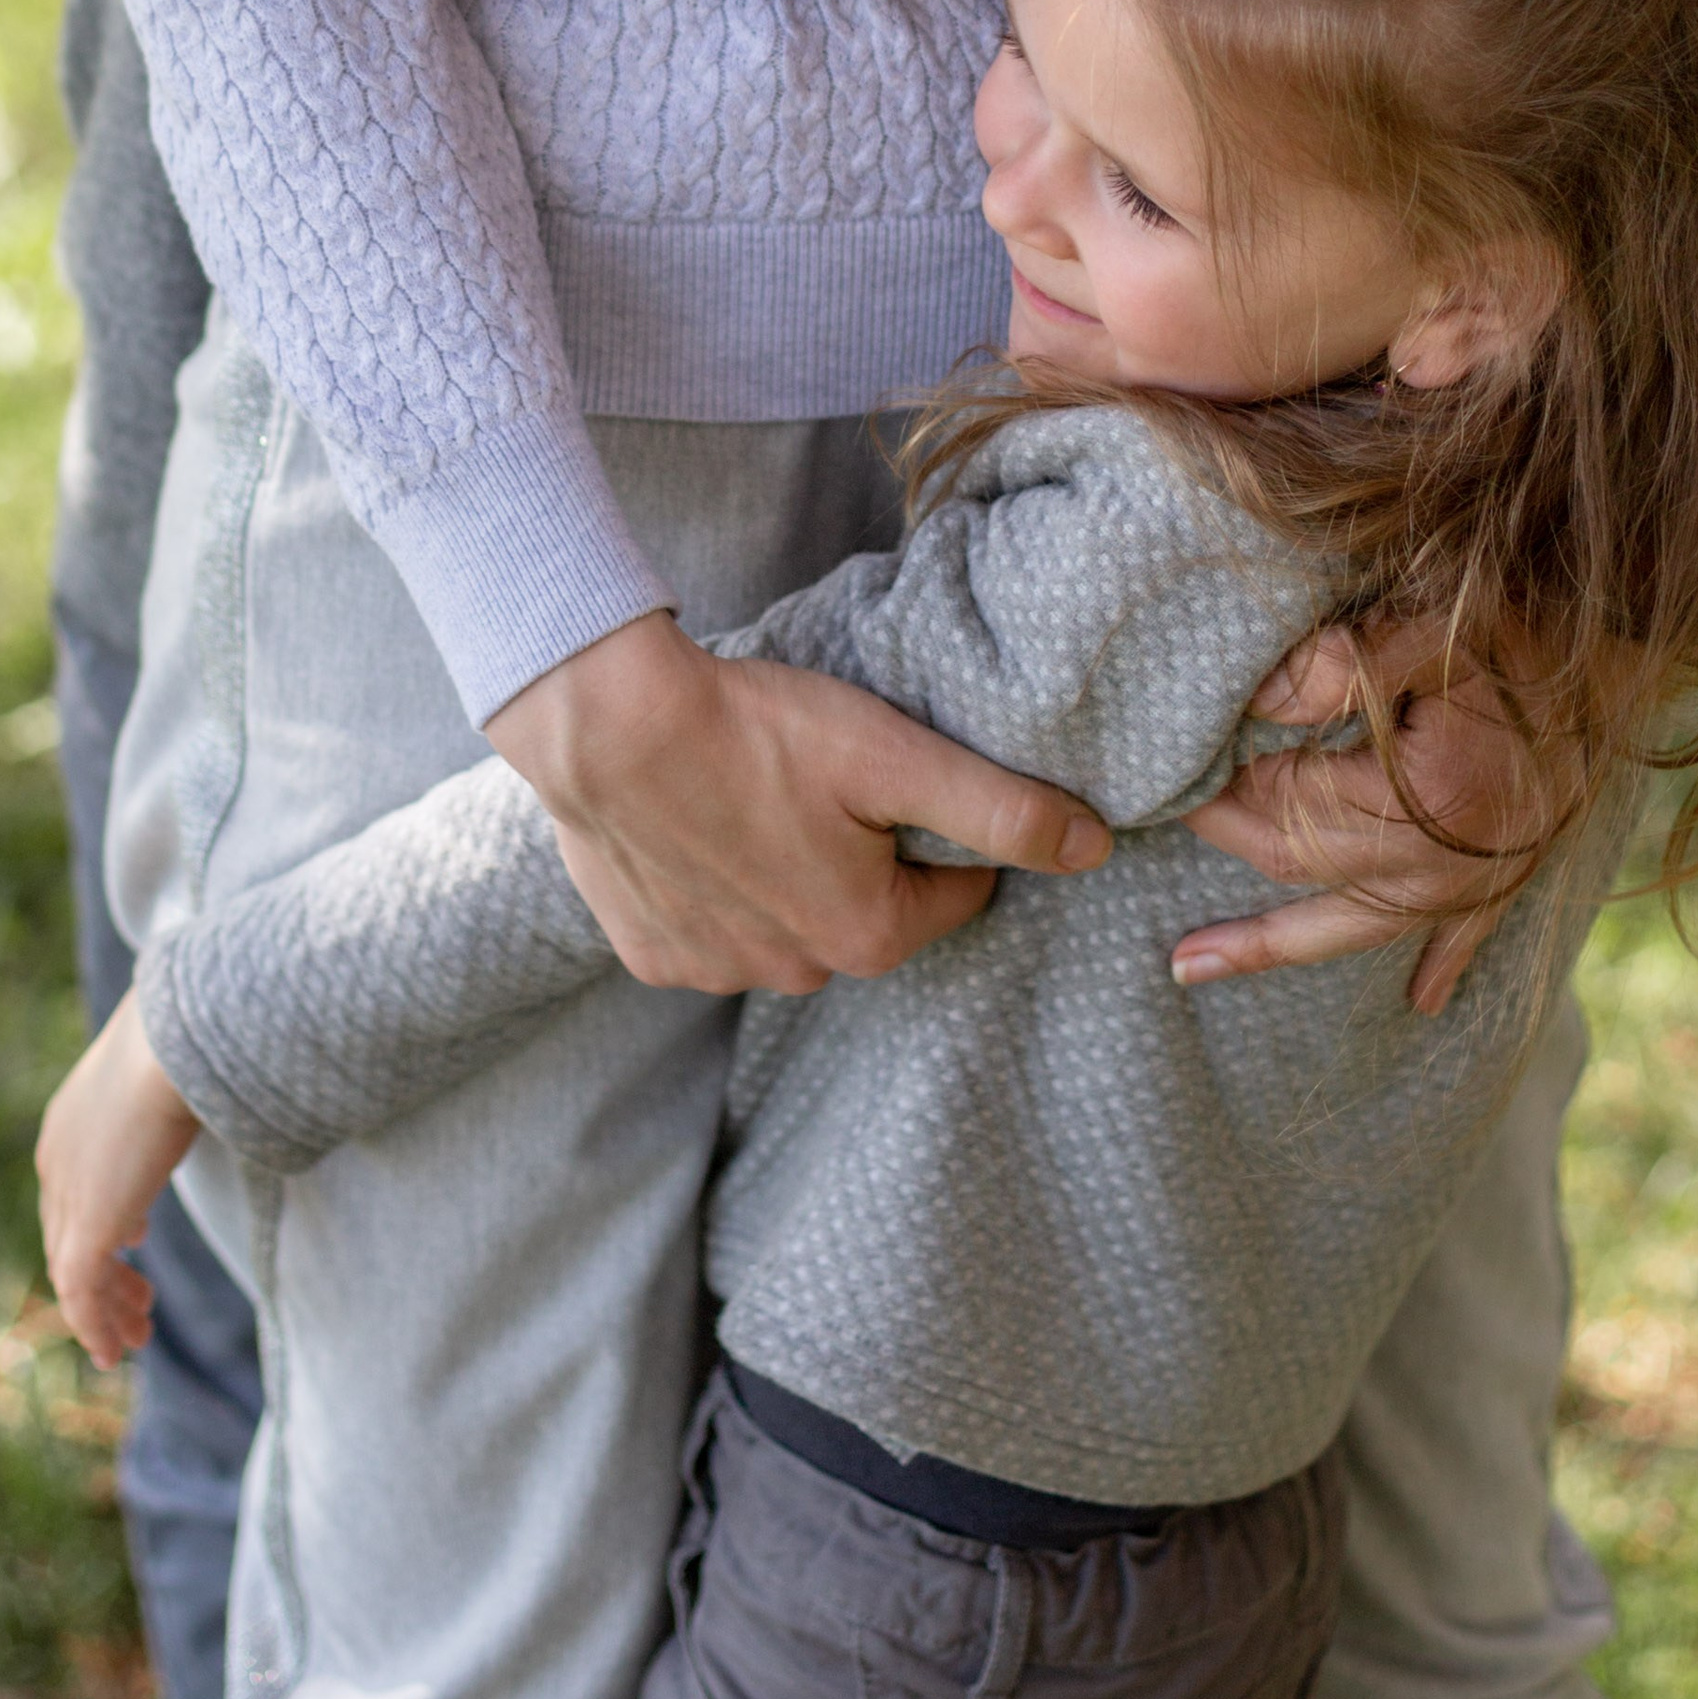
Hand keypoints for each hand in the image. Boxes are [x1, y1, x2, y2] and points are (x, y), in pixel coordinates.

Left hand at [34, 993, 200, 1368]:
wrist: (178, 1040)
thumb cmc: (196, 1037)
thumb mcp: (180, 1070)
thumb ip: (184, 1097)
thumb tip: (231, 1085)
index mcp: (71, 1120)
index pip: (75, 1187)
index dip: (103, 1219)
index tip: (137, 1238)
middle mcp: (57, 1159)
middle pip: (67, 1232)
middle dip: (101, 1272)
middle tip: (137, 1303)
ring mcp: (68, 1194)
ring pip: (73, 1269)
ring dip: (103, 1308)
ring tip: (133, 1338)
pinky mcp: (88, 1227)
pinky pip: (81, 1292)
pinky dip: (94, 1325)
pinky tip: (116, 1349)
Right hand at [488, 612, 1110, 992]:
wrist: (603, 724)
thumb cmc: (757, 730)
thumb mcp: (896, 755)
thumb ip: (1001, 809)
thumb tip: (1094, 849)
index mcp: (868, 937)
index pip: (953, 894)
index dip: (939, 830)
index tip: (900, 777)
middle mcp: (796, 974)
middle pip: (866, 914)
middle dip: (862, 858)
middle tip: (823, 779)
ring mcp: (716, 972)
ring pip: (785, 923)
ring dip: (784, 873)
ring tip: (757, 795)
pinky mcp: (651, 955)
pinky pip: (710, 929)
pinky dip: (713, 886)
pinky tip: (701, 824)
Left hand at [1175, 619, 1579, 1013]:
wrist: (1632, 641)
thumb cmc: (1526, 625)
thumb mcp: (1433, 623)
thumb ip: (1342, 660)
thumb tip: (1257, 706)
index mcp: (1429, 796)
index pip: (1288, 804)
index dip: (1222, 787)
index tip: (1169, 768)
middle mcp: (1451, 858)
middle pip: (1304, 868)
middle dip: (1226, 848)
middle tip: (1155, 828)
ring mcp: (1484, 878)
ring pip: (1354, 926)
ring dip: (1272, 947)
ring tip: (1191, 966)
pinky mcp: (1518, 874)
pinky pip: (1465, 939)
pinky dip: (1441, 967)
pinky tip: (1421, 1001)